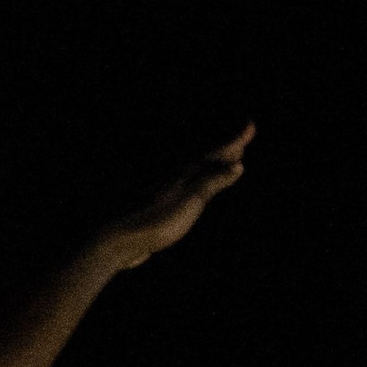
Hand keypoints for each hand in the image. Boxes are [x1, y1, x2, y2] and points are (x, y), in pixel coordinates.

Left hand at [98, 125, 254, 265]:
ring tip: (226, 161)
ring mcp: (163, 188)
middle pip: (204, 157)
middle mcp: (173, 174)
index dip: (233, 140)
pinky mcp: (156, 204)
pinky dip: (197, 181)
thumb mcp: (190, 201)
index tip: (250, 126)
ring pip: (193, 170)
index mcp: (183, 170)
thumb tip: (237, 166)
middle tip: (242, 139)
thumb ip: (212, 182)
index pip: (214, 150)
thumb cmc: (154, 220)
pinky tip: (196, 189)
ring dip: (211, 165)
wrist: (117, 239)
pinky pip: (184, 185)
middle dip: (224, 149)